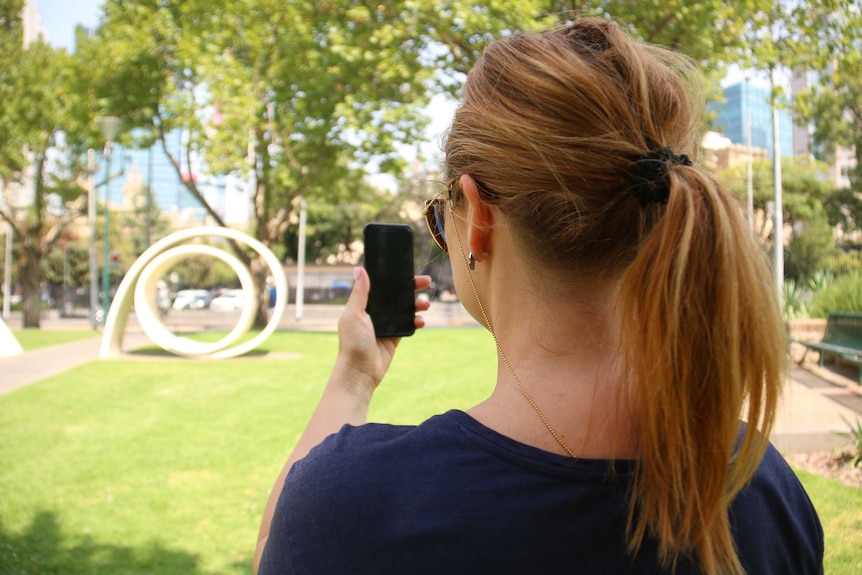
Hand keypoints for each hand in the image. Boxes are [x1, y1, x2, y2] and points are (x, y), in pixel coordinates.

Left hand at [332, 267, 431, 395]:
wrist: (360, 371)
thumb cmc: (353, 343)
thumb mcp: (354, 314)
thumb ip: (359, 293)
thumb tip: (359, 269)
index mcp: (364, 304)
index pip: (382, 286)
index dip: (396, 278)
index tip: (409, 272)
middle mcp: (375, 312)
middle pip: (397, 295)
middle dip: (412, 288)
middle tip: (426, 282)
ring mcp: (386, 324)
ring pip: (405, 309)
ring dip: (417, 304)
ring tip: (425, 305)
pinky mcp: (395, 336)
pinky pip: (409, 324)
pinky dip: (417, 321)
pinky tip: (420, 321)